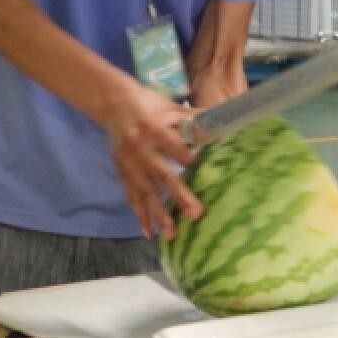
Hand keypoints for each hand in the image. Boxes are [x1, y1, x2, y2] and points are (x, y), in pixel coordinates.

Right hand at [104, 84, 203, 238]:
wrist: (113, 104)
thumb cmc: (150, 105)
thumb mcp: (171, 107)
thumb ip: (194, 118)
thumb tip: (225, 119)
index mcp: (153, 129)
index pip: (171, 145)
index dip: (184, 156)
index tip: (199, 168)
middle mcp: (140, 149)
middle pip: (161, 175)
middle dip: (178, 195)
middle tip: (195, 214)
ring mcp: (129, 163)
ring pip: (145, 192)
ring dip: (158, 214)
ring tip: (171, 234)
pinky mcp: (122, 172)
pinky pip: (131, 196)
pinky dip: (140, 215)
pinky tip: (149, 232)